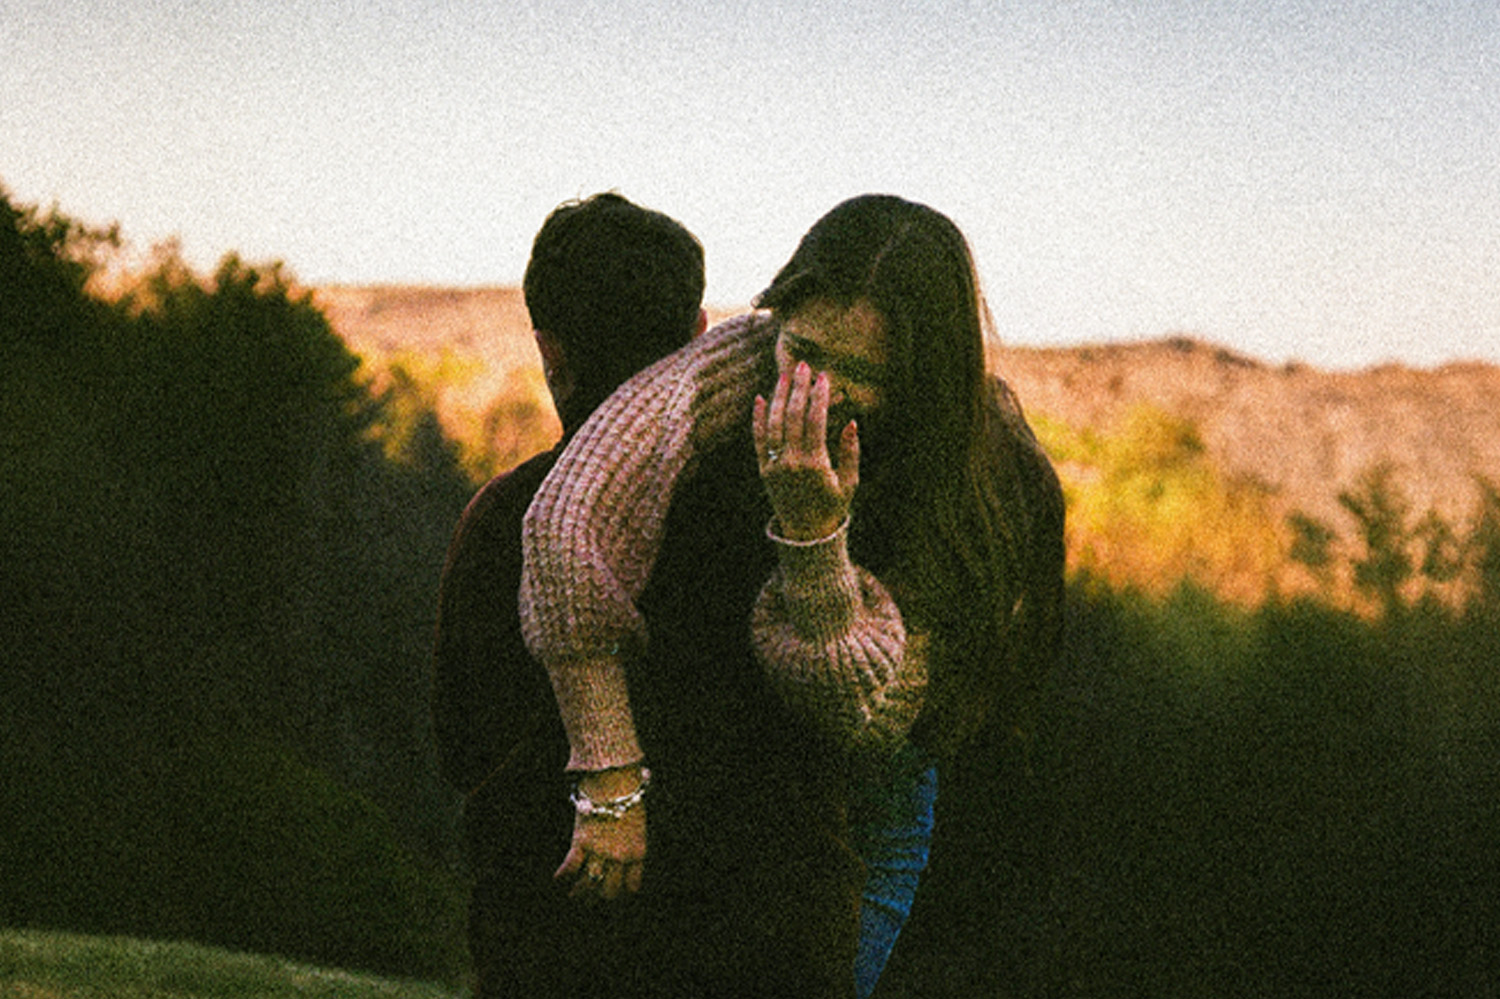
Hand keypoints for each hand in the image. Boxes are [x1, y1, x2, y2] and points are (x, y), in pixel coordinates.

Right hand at [554, 769, 646, 900]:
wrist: (614, 780)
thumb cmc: (627, 797)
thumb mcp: (637, 824)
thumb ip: (630, 843)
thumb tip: (621, 856)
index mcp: (638, 852)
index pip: (632, 885)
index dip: (623, 893)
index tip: (615, 894)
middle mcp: (620, 857)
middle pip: (609, 889)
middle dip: (600, 896)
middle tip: (592, 897)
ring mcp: (601, 851)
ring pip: (589, 884)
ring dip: (580, 893)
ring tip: (573, 895)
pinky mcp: (582, 842)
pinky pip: (570, 867)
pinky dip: (562, 876)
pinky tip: (557, 880)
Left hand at [753, 361, 859, 539]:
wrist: (806, 534)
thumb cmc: (832, 506)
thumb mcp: (850, 483)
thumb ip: (850, 452)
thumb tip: (850, 422)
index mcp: (815, 464)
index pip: (816, 420)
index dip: (819, 396)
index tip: (824, 377)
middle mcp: (792, 462)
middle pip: (793, 416)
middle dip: (798, 388)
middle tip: (803, 366)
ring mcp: (775, 465)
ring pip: (774, 423)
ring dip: (779, 397)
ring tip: (784, 375)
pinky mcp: (763, 469)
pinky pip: (758, 439)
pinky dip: (758, 418)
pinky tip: (761, 398)